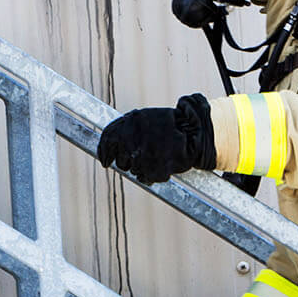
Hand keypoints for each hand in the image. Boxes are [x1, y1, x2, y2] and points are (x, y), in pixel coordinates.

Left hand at [95, 93, 215, 182]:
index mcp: (129, 124)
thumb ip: (125, 128)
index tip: (104, 160)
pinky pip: (145, 178)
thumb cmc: (169, 125)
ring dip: (141, 167)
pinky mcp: (153, 171)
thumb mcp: (144, 118)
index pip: (107, 140)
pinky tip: (161, 163)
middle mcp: (133, 140)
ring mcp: (143, 157)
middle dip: (126, 161)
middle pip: (120, 160)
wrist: (194, 133)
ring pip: (132, 170)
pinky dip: (151, 174)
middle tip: (141, 155)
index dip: (103, 152)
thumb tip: (107, 145)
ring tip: (156, 155)